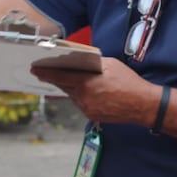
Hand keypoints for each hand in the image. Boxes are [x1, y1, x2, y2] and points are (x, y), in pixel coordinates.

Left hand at [32, 57, 159, 124]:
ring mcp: (87, 108)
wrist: (142, 104)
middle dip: (54, 79)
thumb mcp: (110, 65)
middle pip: (64, 86)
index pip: (60, 76)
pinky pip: (81, 103)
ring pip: (72, 95)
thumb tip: (81, 61)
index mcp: (86, 82)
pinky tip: (84, 91)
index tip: (35, 69)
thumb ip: (93, 63)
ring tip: (68, 80)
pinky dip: (80, 96)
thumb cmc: (128, 82)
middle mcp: (83, 97)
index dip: (46, 72)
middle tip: (43, 73)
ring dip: (69, 87)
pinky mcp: (91, 115)